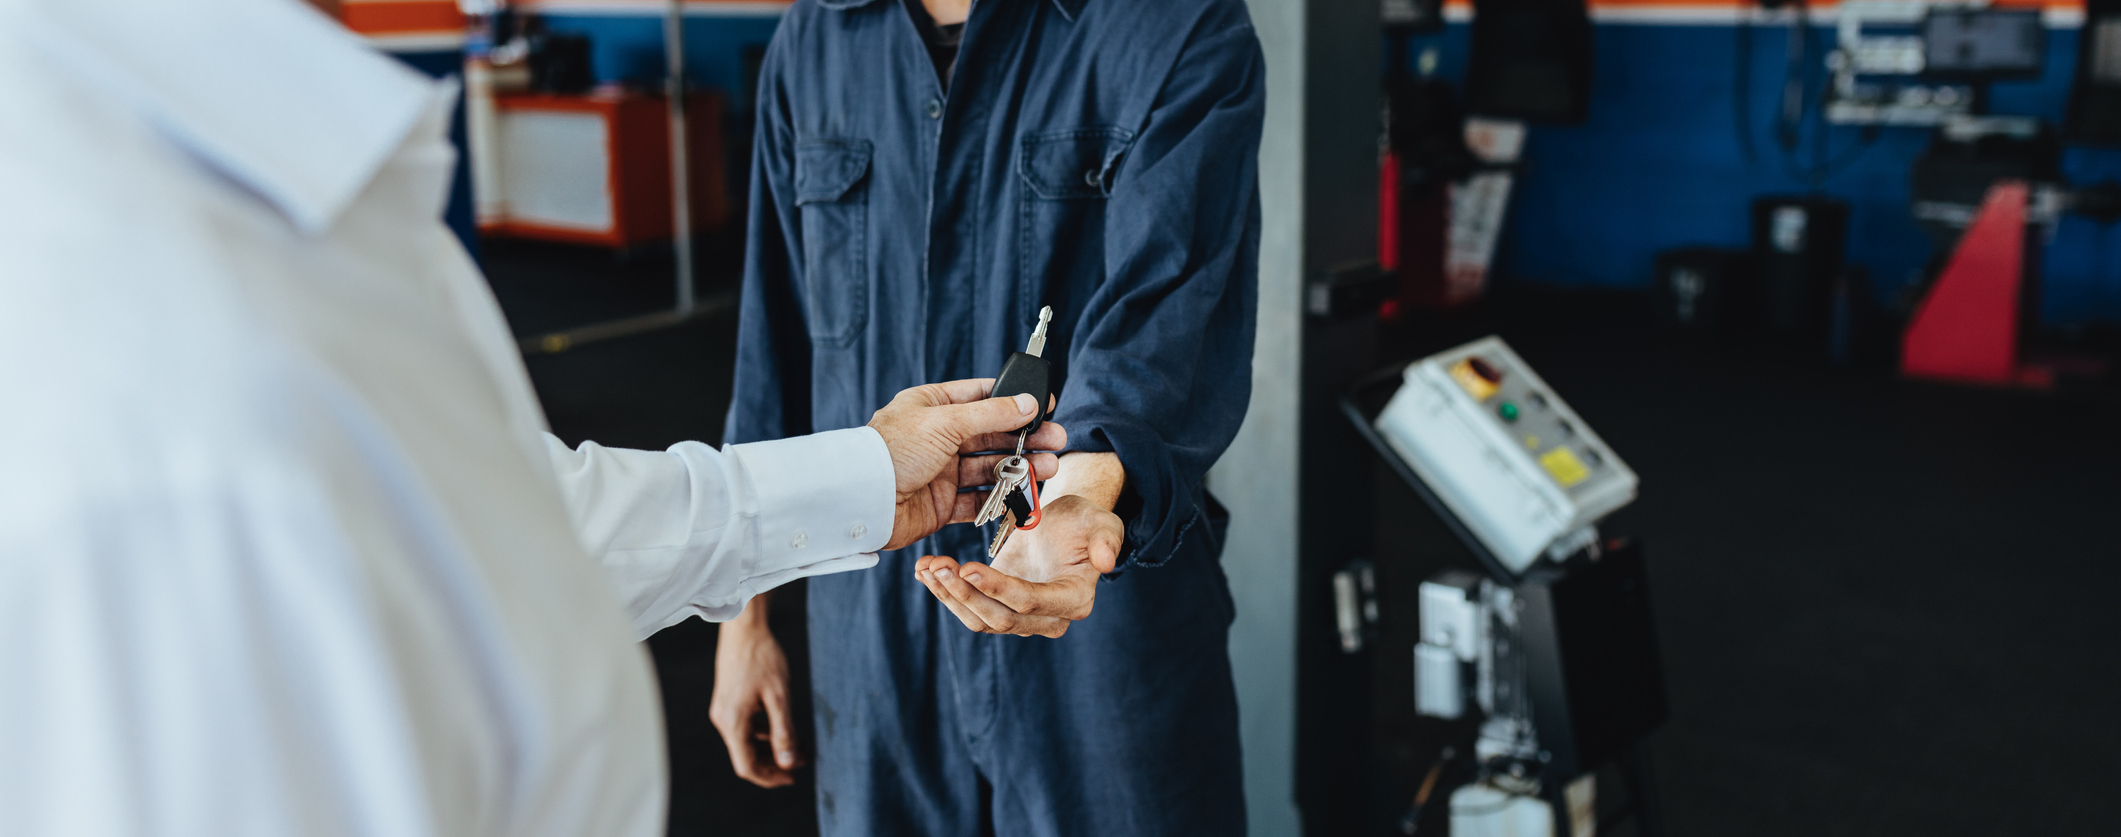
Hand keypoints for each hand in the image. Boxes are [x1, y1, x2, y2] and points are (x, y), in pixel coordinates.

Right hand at [708, 601, 799, 787]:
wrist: (745, 628)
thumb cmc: (763, 658)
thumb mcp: (780, 697)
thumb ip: (783, 732)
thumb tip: (788, 763)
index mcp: (732, 723)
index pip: (747, 766)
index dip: (770, 777)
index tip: (793, 778)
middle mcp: (723, 720)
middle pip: (746, 756)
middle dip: (775, 762)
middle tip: (802, 760)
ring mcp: (723, 710)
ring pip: (747, 742)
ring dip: (772, 746)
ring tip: (799, 744)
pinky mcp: (728, 701)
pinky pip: (745, 726)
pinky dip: (764, 732)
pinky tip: (783, 726)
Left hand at [866, 379, 1064, 549]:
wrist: (862, 500)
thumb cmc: (892, 451)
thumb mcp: (945, 422)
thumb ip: (991, 414)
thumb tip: (1028, 403)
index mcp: (933, 407)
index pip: (981, 397)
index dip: (1014, 400)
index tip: (1045, 404)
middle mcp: (938, 438)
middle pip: (992, 435)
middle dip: (1026, 438)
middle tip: (1057, 440)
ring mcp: (941, 472)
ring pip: (990, 468)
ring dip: (1020, 467)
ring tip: (1049, 468)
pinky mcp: (942, 504)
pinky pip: (979, 500)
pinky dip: (1002, 498)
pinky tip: (1025, 494)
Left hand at [913, 493, 1123, 637]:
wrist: (1064, 523)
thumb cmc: (1084, 521)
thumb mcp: (1101, 521)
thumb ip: (1107, 539)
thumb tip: (1106, 562)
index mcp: (1074, 599)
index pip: (1030, 602)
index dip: (998, 589)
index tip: (969, 567)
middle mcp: (1048, 618)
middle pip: (1000, 618)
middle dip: (964, 595)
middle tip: (937, 566)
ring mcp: (1020, 617)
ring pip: (978, 619)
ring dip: (948, 596)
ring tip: (926, 567)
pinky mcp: (997, 606)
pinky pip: (968, 607)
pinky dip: (944, 591)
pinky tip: (924, 570)